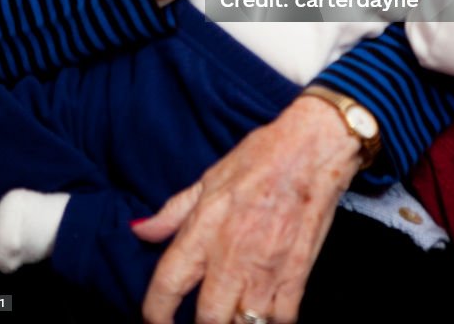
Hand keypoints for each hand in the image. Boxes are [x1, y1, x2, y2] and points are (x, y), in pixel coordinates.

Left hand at [132, 96, 363, 323]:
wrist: (312, 147)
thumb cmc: (261, 156)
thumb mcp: (209, 178)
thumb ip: (173, 212)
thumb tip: (141, 231)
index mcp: (205, 227)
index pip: (167, 283)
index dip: (155, 312)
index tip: (157, 318)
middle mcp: (232, 254)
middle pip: (207, 318)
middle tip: (202, 318)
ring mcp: (266, 267)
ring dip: (236, 323)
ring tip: (233, 313)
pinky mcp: (297, 274)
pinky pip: (281, 320)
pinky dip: (271, 322)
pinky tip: (265, 312)